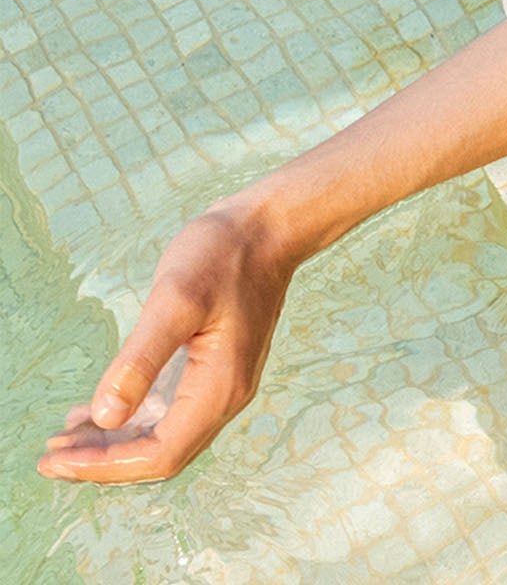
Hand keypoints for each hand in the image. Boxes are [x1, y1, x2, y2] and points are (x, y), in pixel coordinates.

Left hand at [36, 204, 299, 484]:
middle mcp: (226, 396)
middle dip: (104, 462)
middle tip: (48, 457)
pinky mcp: (214, 370)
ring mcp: (222, 384)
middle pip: (162, 454)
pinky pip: (170, 414)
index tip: (56, 460)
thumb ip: (140, 360)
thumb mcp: (174, 301)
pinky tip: (98, 413)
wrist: (268, 229)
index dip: (106, 466)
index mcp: (219, 387)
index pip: (160, 453)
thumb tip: (105, 416)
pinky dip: (131, 422)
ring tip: (63, 440)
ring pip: (165, 437)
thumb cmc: (223, 257)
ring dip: (114, 445)